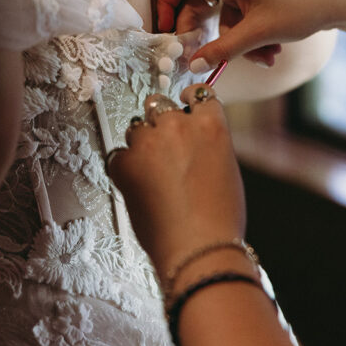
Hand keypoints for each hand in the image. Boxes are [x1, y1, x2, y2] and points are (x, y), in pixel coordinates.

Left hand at [108, 85, 245, 279]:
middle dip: (161, 121)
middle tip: (163, 146)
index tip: (183, 103)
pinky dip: (124, 168)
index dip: (188, 99)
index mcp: (210, 124)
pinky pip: (118, 155)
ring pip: (137, 128)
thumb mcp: (226, 168)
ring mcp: (149, 142)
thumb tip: (193, 142)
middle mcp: (178, 125)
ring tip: (151, 173)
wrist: (199, 251)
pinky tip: (138, 187)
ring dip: (142, 144)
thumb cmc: (219, 220)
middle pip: (160, 104)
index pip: (197, 93)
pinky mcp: (125, 163)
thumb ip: (208, 144)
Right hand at [157, 0, 341, 72]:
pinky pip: (242, 18)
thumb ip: (221, 50)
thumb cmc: (300, 8)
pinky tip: (272, 51)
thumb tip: (192, 64)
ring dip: (238, 42)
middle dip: (210, 36)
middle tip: (206, 59)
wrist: (338, 0)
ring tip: (265, 57)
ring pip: (225, 18)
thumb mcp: (257, 34)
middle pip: (200, 5)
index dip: (166, 6)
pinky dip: (251, 37)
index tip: (164, 33)